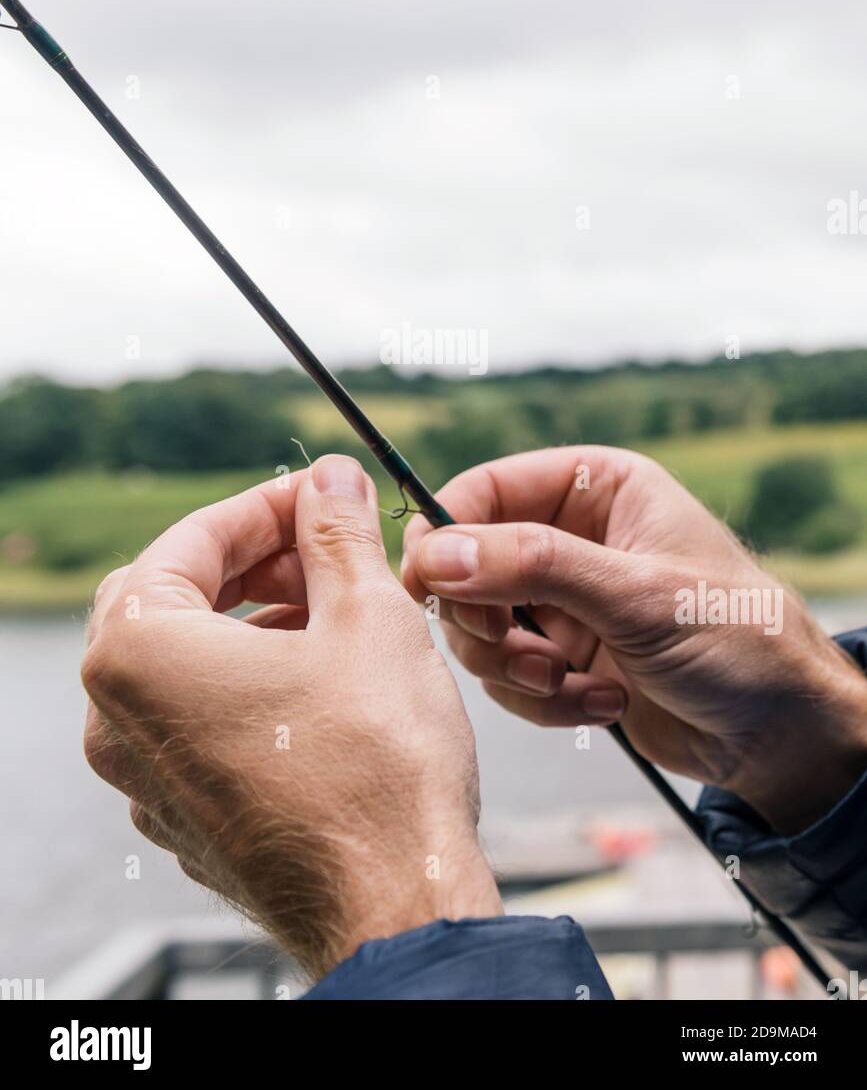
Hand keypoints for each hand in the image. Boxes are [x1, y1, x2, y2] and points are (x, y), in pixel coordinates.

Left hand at [82, 455, 500, 978]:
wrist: (395, 909)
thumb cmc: (378, 765)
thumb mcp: (369, 614)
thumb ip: (337, 531)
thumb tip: (330, 479)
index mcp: (138, 656)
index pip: (189, 541)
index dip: (265, 504)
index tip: (322, 493)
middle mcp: (116, 720)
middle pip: (173, 598)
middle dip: (252, 561)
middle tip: (325, 545)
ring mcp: (145, 779)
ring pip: (187, 664)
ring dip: (255, 620)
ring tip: (338, 608)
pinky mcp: (186, 818)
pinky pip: (200, 722)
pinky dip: (251, 682)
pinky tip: (323, 678)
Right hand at [401, 447, 866, 833]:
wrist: (781, 734)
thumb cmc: (738, 639)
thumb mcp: (636, 595)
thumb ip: (534, 567)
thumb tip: (439, 554)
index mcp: (596, 486)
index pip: (485, 490)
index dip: (446, 535)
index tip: (426, 586)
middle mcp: (572, 536)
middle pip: (467, 564)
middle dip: (485, 619)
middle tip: (513, 648)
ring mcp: (564, 600)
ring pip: (480, 627)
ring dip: (515, 668)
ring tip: (568, 682)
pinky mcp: (563, 657)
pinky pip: (508, 676)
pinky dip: (543, 700)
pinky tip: (603, 703)